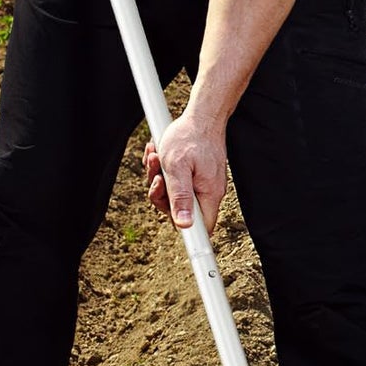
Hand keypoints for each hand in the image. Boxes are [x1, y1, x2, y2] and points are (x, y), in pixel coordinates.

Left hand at [145, 109, 227, 233]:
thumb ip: (179, 196)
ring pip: (176, 196)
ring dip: (160, 178)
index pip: (202, 230)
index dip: (192, 238)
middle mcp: (209, 193)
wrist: (202, 115)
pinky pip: (177, 183)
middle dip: (162, 195)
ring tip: (156, 157)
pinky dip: (165, 171)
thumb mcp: (176, 167)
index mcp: (208, 194)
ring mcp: (203, 185)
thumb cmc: (189, 137)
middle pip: (181, 212)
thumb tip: (184, 225)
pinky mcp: (197, 177)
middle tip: (158, 176)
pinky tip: (160, 155)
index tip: (190, 249)